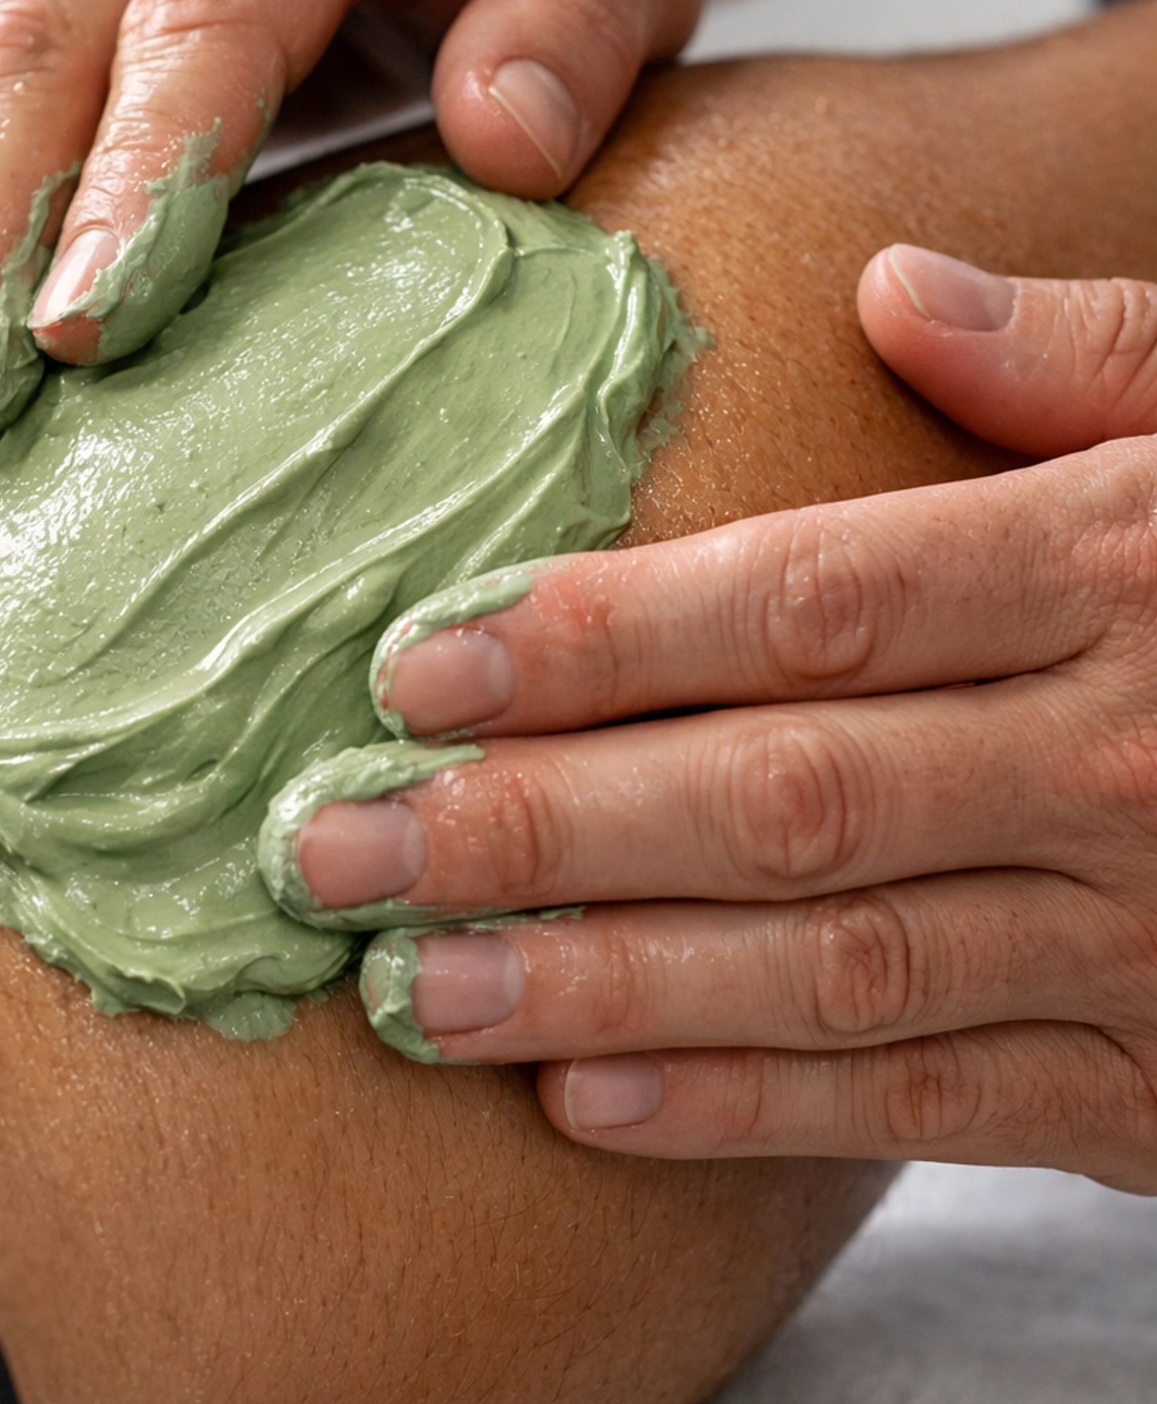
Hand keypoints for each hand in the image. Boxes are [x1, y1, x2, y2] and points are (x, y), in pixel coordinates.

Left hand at [302, 248, 1156, 1191]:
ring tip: (409, 987)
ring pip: (832, 967)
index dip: (602, 639)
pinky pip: (929, 1110)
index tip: (415, 665)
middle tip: (328, 845)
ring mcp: (1144, 941)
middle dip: (535, 825)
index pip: (817, 601)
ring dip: (602, 983)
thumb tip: (893, 292)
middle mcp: (1120, 757)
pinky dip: (753, 1112)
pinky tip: (584, 1102)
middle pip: (780, 794)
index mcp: (1124, 570)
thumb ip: (1092, 359)